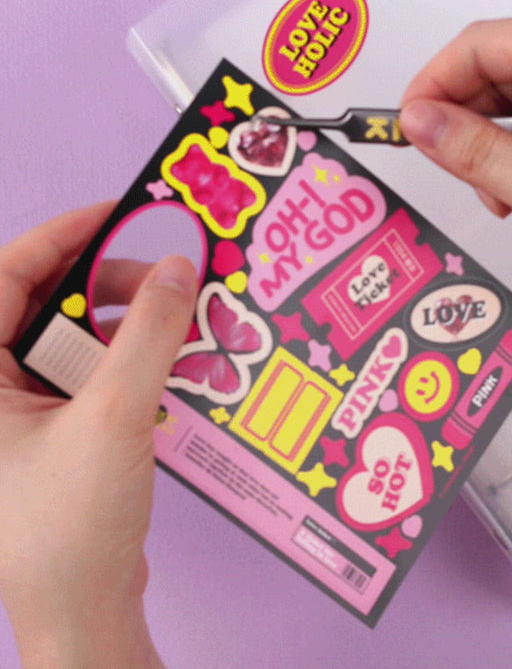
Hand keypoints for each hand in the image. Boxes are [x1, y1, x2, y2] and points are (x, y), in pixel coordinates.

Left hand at [0, 203, 196, 668]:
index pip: (4, 277)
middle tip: (167, 280)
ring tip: (179, 325)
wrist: (82, 614)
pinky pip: (86, 374)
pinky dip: (127, 361)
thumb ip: (149, 335)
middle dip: (109, 285)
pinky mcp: (46, 434)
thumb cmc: (70, 527)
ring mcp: (14, 415)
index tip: (125, 212)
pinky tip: (169, 365)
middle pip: (42, 303)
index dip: (64, 235)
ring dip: (125, 325)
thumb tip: (178, 267)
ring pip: (69, 338)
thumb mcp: (115, 418)